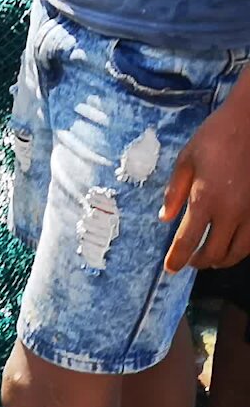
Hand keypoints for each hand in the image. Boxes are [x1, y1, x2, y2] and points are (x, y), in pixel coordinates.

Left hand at [161, 95, 249, 271]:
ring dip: (222, 259)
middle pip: (215, 253)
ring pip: (239, 251)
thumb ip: (174, 192)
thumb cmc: (215, 137)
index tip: (171, 269)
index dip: (177, 259)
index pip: (188, 241)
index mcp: (205, 200)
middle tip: (188, 262)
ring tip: (210, 258)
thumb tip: (165, 218)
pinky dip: (242, 248)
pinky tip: (233, 244)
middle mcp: (231, 211)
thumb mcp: (185, 161)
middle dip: (199, 262)